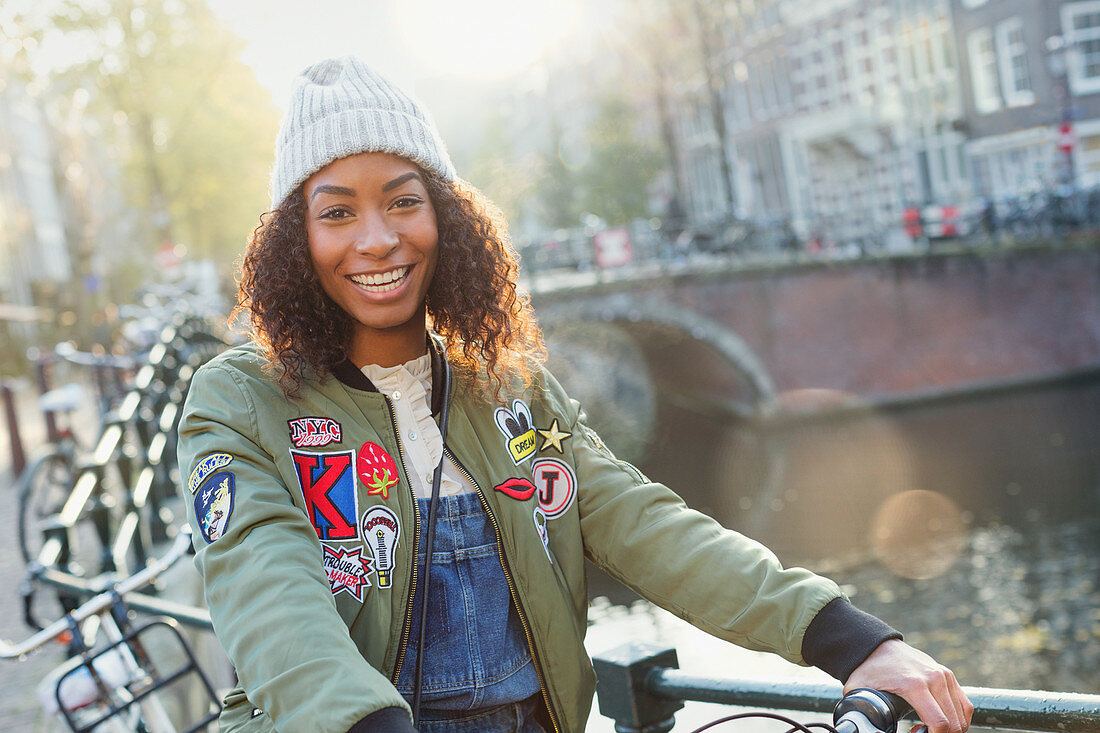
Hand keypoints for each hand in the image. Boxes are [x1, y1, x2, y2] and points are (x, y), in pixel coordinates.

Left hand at [844, 639, 972, 732]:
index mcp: (914, 685)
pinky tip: (941, 720)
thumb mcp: (857, 689)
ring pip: (962, 717)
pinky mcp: (948, 675)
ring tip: (929, 727)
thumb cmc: (869, 669)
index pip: (939, 722)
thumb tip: (857, 727)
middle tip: (920, 732)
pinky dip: (958, 718)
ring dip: (950, 729)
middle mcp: (934, 678)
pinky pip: (965, 705)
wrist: (879, 646)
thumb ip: (857, 709)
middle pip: (953, 723)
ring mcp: (944, 676)